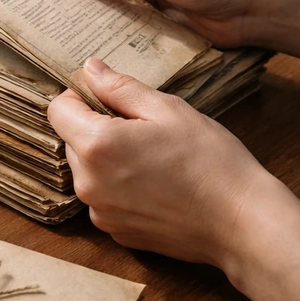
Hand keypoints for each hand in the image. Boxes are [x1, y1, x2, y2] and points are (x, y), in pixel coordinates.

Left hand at [47, 57, 283, 269]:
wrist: (241, 223)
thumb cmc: (211, 162)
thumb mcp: (168, 110)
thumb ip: (121, 88)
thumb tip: (90, 69)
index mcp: (96, 145)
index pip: (57, 110)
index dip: (78, 98)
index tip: (106, 99)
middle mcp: (87, 182)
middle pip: (72, 141)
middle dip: (96, 129)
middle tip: (143, 130)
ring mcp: (99, 211)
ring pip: (88, 171)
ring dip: (107, 160)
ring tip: (153, 160)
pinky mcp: (114, 231)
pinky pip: (104, 198)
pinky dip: (119, 188)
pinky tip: (156, 185)